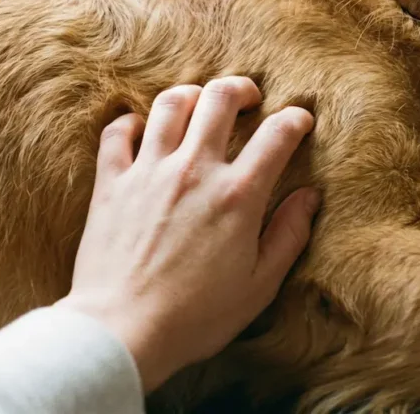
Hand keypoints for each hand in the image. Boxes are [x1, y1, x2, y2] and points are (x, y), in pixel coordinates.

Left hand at [56, 77, 319, 392]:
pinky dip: (132, 123)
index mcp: (238, 195)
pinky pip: (118, 131)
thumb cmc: (195, 317)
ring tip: (199, 105)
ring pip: (170, 103)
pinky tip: (142, 130)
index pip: (277, 134)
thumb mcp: (259, 285)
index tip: (300, 120)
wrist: (122, 331)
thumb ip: (288, 235)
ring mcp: (148, 171)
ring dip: (190, 95)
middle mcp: (194, 170)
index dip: (295, 119)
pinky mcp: (111, 182)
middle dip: (240, 88)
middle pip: (220, 98)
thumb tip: (309, 197)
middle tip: (248, 97)